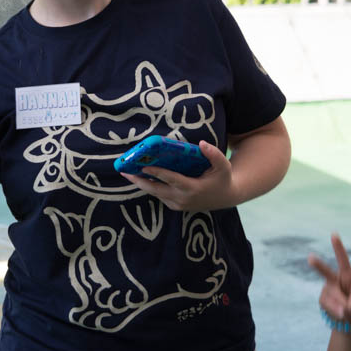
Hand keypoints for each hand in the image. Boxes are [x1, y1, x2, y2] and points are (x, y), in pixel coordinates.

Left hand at [120, 141, 235, 211]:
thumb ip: (213, 154)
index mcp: (191, 188)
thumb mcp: (223, 165)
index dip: (155, 172)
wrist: (226, 197)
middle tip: (124, 171)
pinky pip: (159, 196)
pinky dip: (150, 187)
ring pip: (155, 194)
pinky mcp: (175, 206)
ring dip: (141, 184)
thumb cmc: (223, 178)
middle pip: (155, 190)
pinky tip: (140, 177)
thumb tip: (202, 143)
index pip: (169, 179)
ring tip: (127, 172)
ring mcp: (178, 204)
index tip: (142, 165)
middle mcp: (182, 199)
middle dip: (139, 180)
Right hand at [308, 234, 350, 326]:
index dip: (338, 247)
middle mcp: (334, 280)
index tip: (334, 234)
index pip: (342, 260)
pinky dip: (340, 313)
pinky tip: (344, 316)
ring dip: (345, 308)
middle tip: (310, 258)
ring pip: (333, 297)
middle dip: (317, 265)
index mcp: (347, 276)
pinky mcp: (323, 301)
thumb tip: (349, 305)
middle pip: (325, 272)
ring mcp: (327, 291)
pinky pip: (330, 307)